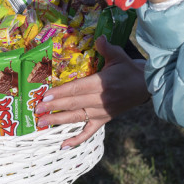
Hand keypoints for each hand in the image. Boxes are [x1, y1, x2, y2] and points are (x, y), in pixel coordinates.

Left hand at [34, 37, 150, 147]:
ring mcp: (101, 112)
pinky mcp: (104, 120)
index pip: (77, 88)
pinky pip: (89, 132)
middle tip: (36, 109)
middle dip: (53, 107)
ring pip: (77, 118)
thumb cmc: (129, 69)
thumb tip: (99, 37)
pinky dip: (76, 140)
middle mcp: (100, 100)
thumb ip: (106, 47)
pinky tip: (63, 145)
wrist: (147, 86)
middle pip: (73, 104)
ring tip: (41, 123)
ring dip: (58, 121)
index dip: (61, 93)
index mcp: (102, 83)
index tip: (45, 96)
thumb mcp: (118, 55)